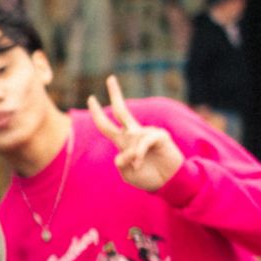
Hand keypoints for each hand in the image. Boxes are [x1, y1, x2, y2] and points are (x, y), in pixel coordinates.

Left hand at [88, 75, 184, 191]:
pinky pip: (142, 142)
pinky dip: (138, 154)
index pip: (107, 125)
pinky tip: (139, 163)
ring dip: (131, 156)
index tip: (91, 99)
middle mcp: (134, 134)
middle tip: (110, 78)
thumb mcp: (128, 174)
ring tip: (136, 167)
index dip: (97, 113)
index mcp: (124, 142)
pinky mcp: (159, 136)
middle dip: (115, 94)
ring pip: (131, 139)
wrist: (168, 183)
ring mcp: (147, 133)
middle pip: (122, 110)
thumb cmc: (149, 178)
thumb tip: (122, 153)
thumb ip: (121, 163)